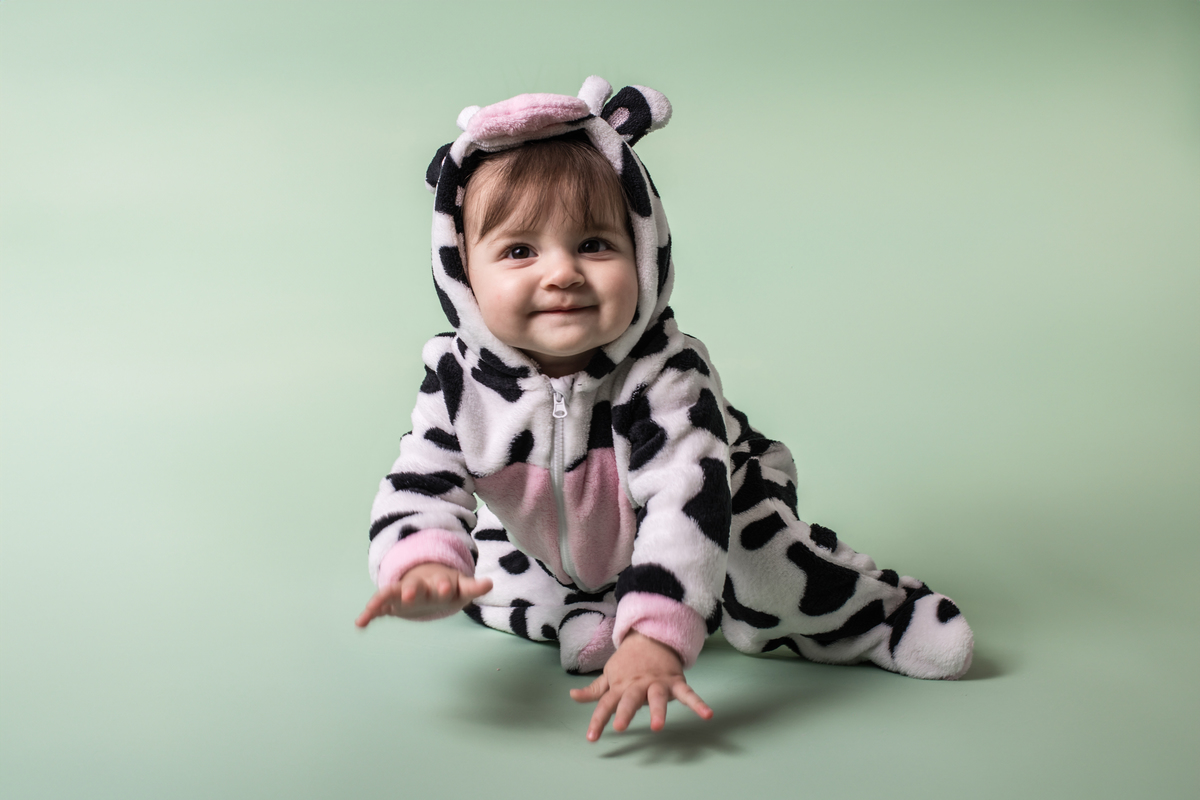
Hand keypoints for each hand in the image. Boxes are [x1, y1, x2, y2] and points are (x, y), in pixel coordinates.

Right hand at [354, 563, 492, 626]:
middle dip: (413, 591)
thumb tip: (489, 583)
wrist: (429, 584)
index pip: (442, 583)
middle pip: (415, 586)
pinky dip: (369, 613)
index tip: (446, 589)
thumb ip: (474, 587)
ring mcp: (403, 593)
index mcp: (438, 583)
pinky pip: (379, 606)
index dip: (444, 586)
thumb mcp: (462, 588)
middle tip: (410, 595)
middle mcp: (419, 586)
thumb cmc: (449, 588)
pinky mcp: (391, 602)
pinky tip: (359, 623)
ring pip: (392, 593)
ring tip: (372, 609)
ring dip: (384, 599)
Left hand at [569, 631, 712, 740]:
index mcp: (620, 686)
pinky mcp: (675, 681)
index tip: (591, 738)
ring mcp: (657, 683)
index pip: (605, 704)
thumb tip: (573, 696)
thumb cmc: (628, 662)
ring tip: (658, 726)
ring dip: (658, 710)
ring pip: (657, 697)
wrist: (651, 637)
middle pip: (630, 699)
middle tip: (620, 727)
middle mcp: (637, 685)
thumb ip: (594, 691)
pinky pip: (688, 694)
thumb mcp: (609, 675)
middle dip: (625, 712)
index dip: (598, 721)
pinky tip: (707, 714)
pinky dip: (698, 704)